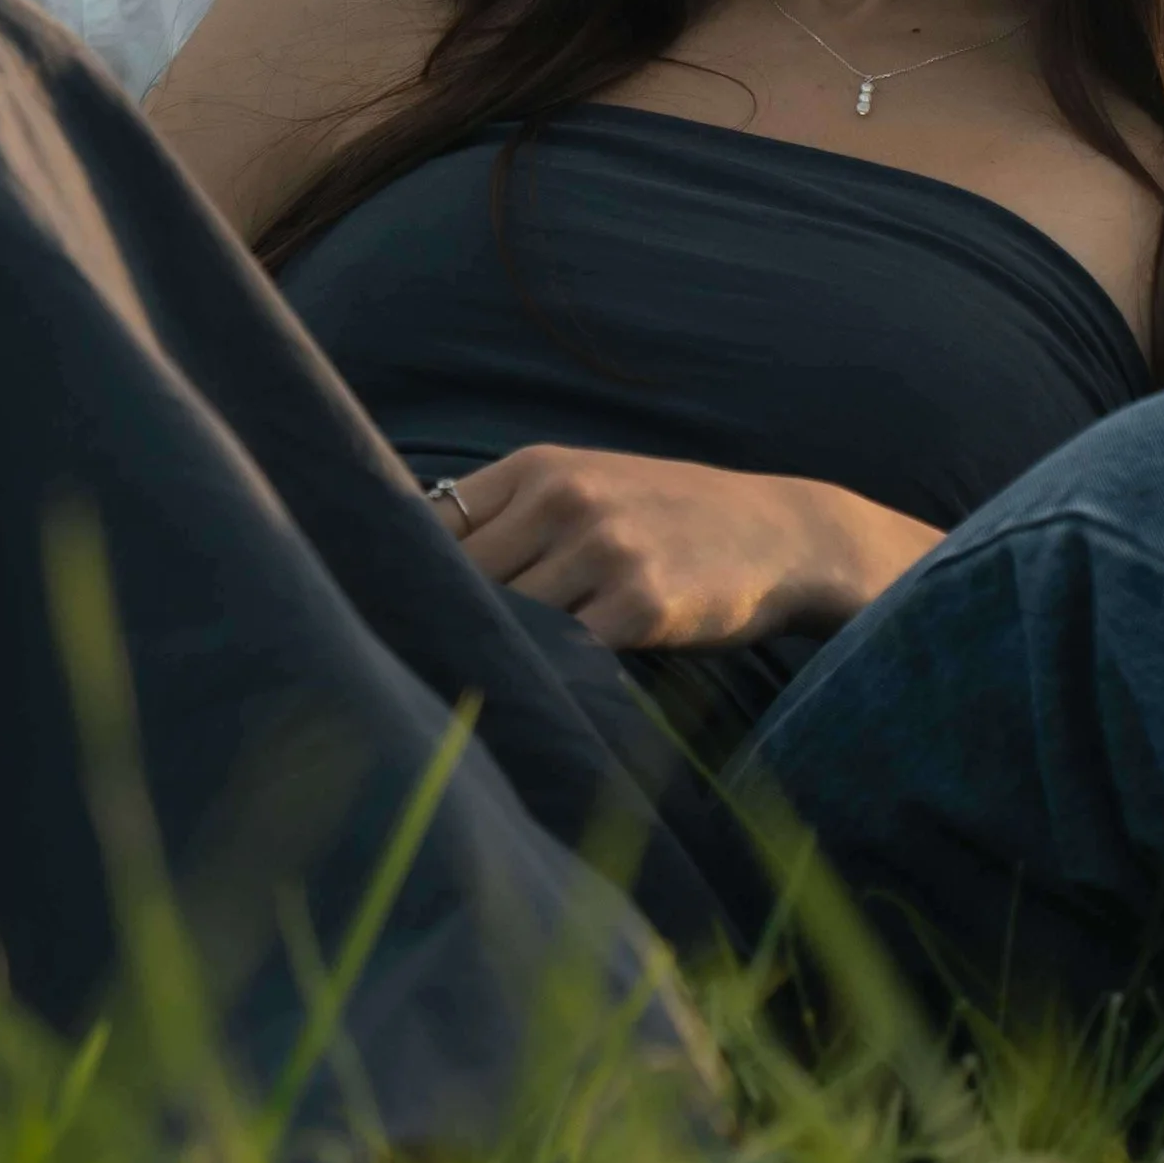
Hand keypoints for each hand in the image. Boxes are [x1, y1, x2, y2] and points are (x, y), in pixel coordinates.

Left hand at [437, 447, 935, 651]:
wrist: (781, 535)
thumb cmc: (670, 520)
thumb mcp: (592, 486)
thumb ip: (514, 513)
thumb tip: (412, 561)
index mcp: (541, 467)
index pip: (431, 521)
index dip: (401, 572)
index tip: (383, 610)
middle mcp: (566, 499)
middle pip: (458, 576)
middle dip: (439, 621)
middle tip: (411, 665)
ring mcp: (604, 550)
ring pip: (506, 618)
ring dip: (489, 654)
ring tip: (470, 688)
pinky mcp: (641, 606)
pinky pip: (563, 653)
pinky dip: (544, 676)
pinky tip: (535, 694)